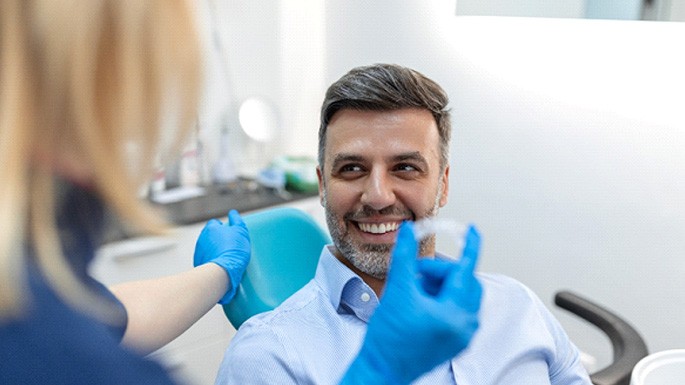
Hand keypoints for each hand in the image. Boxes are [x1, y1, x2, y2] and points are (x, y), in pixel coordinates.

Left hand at [193, 210, 250, 303]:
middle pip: (210, 235)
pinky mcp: (198, 263)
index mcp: (211, 228)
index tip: (229, 233)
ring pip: (207, 247)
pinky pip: (205, 258)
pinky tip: (220, 264)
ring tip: (225, 256)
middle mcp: (202, 238)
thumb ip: (236, 220)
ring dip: (214, 249)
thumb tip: (233, 212)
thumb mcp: (240, 232)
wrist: (222, 271)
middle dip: (217, 238)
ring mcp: (199, 251)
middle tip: (229, 245)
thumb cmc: (233, 250)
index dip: (222, 227)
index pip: (215, 223)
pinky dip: (211, 259)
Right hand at [340, 221, 481, 384]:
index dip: (470, 246)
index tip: (473, 229)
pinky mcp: (454, 342)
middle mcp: (465, 327)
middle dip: (440, 272)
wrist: (380, 370)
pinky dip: (440, 299)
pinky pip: (455, 310)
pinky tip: (418, 302)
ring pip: (459, 295)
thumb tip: (409, 231)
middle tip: (416, 274)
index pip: (467, 271)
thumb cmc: (387, 338)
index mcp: (455, 314)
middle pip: (464, 283)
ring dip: (439, 285)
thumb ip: (405, 258)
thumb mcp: (396, 291)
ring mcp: (461, 336)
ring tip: (413, 290)